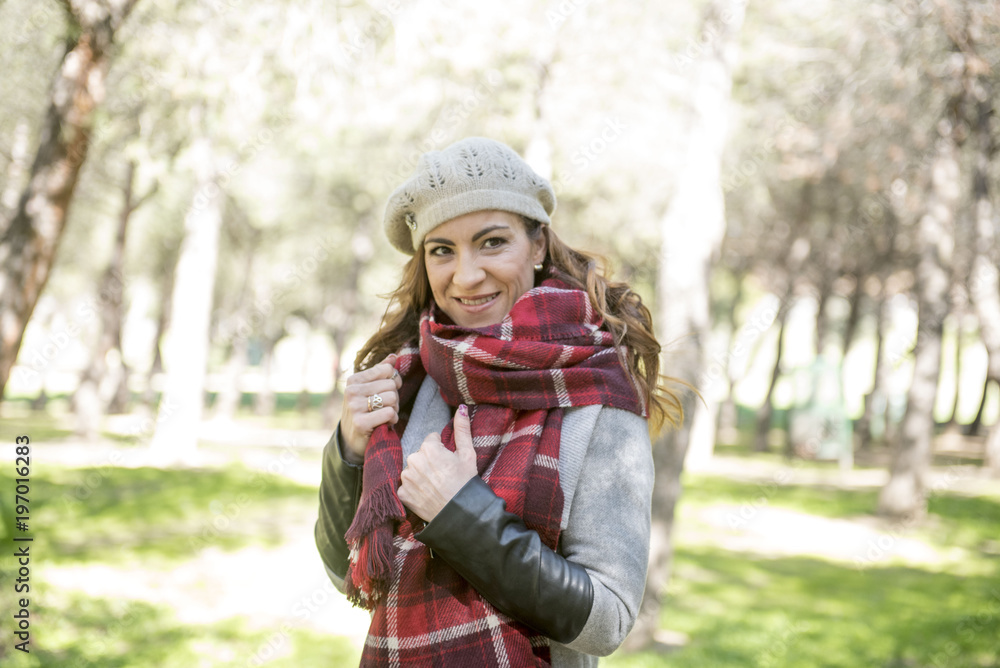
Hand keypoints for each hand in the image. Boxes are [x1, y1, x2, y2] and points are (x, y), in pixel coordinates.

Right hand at [339, 354, 402, 464]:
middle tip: (386, 407)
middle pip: (391, 385)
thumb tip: (394, 356)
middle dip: (395, 398)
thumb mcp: (369, 389)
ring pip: (392, 399)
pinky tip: (384, 424)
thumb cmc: (365, 411)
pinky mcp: (361, 423)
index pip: (387, 370)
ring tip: (384, 415)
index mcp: (354, 380)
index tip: (388, 391)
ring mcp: (354, 407)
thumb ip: (380, 371)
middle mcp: (351, 391)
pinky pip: (390, 413)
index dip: (395, 380)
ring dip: (395, 409)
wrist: (351, 439)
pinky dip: (392, 419)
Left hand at [398, 404, 477, 522]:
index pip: (431, 440)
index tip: (448, 463)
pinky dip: (414, 489)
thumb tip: (460, 408)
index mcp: (428, 448)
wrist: (460, 514)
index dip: (441, 450)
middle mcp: (413, 460)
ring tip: (435, 485)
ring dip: (420, 474)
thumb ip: (462, 429)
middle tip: (443, 475)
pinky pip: (406, 486)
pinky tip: (426, 494)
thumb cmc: (466, 482)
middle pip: (420, 454)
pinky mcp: (402, 494)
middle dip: (429, 461)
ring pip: (412, 469)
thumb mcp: (468, 453)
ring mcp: (406, 478)